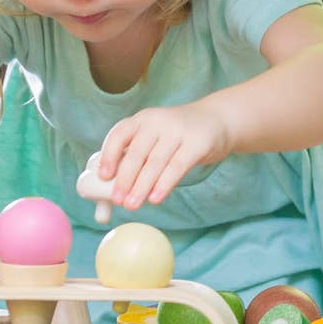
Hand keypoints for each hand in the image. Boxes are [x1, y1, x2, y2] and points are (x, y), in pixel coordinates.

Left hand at [96, 102, 231, 210]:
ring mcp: (179, 130)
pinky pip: (177, 167)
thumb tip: (115, 190)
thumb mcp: (156, 136)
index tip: (104, 176)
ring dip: (142, 186)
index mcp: (143, 119)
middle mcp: (159, 121)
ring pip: (156, 162)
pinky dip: (164, 184)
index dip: (109, 155)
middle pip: (137, 153)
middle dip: (125, 179)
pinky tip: (155, 198)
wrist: (218, 120)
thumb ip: (138, 156)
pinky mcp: (197, 143)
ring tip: (133, 204)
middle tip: (118, 200)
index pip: (120, 134)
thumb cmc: (179, 135)